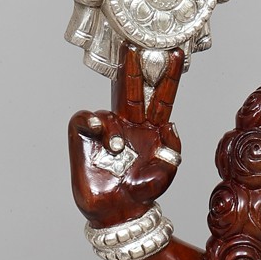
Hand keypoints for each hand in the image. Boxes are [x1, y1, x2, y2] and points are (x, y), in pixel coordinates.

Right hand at [68, 47, 184, 228]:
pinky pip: (84, 117)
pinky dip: (90, 120)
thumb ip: (173, 146)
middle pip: (132, 90)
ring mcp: (106, 131)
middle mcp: (129, 125)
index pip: (161, 98)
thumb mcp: (167, 171)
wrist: (120, 213)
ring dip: (114, 129)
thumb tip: (170, 121)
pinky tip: (96, 131)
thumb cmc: (143, 193)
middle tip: (135, 46)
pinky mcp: (84, 138)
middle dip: (134, 67)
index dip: (168, 78)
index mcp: (151, 131)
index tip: (176, 55)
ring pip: (109, 110)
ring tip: (117, 150)